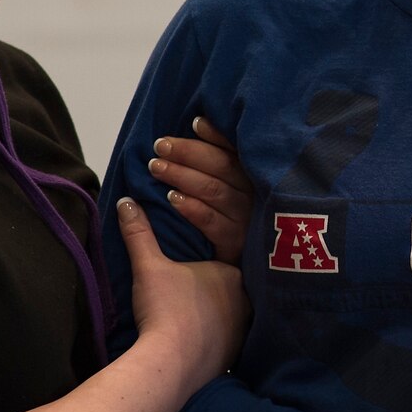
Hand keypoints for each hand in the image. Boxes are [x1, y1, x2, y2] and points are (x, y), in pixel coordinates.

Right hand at [116, 197, 250, 391]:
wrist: (171, 363)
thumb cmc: (164, 308)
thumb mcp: (148, 267)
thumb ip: (139, 233)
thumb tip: (125, 201)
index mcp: (231, 272)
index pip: (220, 263)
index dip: (200, 269)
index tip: (182, 277)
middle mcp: (245, 299)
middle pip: (226, 290)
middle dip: (208, 294)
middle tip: (182, 299)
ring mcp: (243, 329)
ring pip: (229, 316)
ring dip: (212, 317)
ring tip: (187, 320)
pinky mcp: (235, 354)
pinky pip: (226, 340)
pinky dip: (212, 339)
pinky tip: (194, 341)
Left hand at [148, 115, 251, 261]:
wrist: (223, 288)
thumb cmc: (219, 231)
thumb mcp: (224, 196)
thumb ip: (212, 167)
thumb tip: (193, 129)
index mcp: (254, 182)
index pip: (237, 153)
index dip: (217, 137)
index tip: (194, 123)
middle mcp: (255, 199)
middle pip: (224, 168)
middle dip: (190, 153)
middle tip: (160, 146)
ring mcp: (248, 222)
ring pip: (215, 191)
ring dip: (183, 176)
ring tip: (156, 168)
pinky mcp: (237, 246)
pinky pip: (213, 222)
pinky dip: (192, 208)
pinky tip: (172, 199)